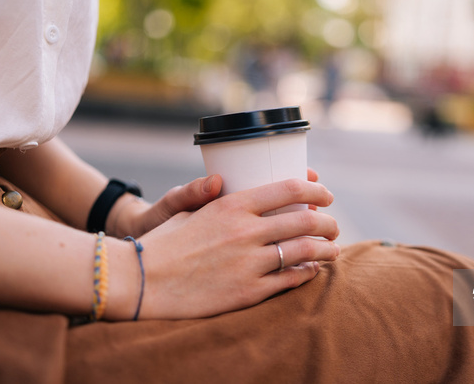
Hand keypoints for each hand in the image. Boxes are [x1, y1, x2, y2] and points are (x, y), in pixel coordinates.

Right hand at [113, 178, 339, 319]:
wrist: (140, 280)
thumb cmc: (164, 242)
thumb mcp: (188, 210)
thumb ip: (212, 196)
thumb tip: (223, 180)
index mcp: (232, 205)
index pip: (289, 189)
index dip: (316, 189)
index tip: (326, 193)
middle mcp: (245, 231)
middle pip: (306, 221)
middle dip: (328, 222)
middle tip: (333, 225)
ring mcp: (249, 263)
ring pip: (305, 252)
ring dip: (326, 249)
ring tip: (333, 250)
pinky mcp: (248, 292)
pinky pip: (290, 280)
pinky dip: (307, 273)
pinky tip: (312, 271)